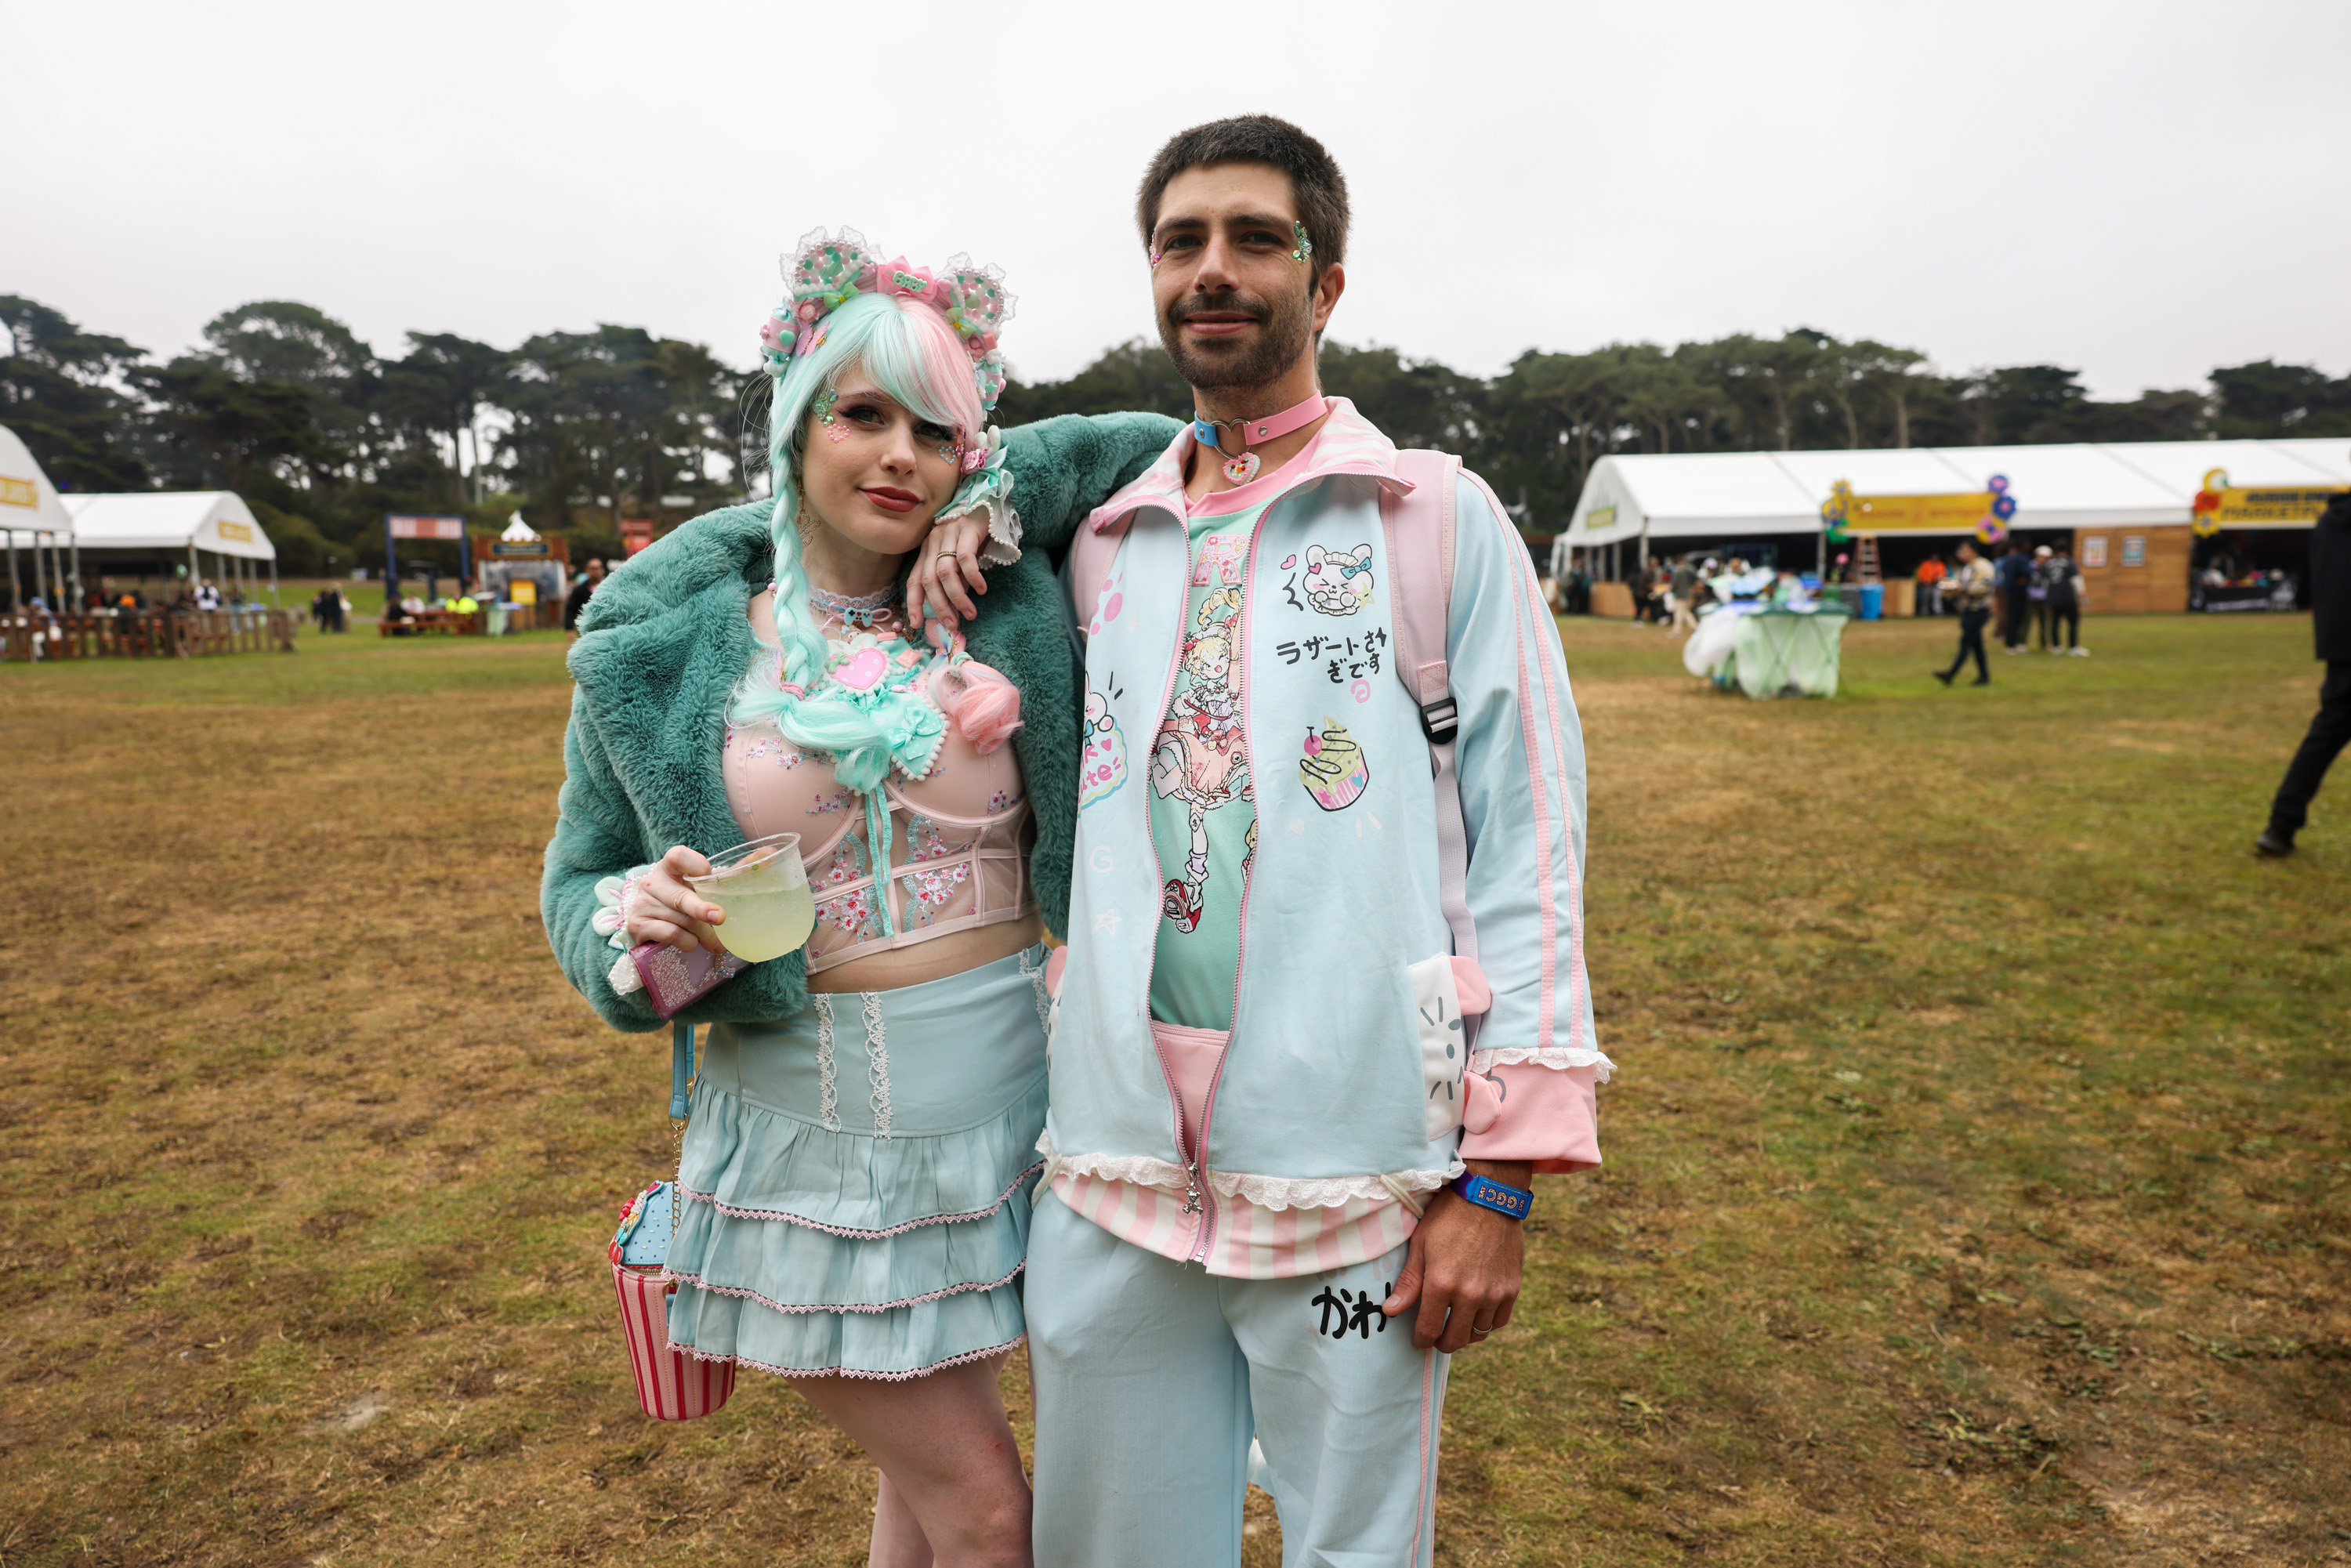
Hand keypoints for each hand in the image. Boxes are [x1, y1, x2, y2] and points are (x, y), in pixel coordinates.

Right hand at [624, 845, 726, 955]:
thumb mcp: (702, 884)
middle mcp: (653, 883)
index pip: (677, 856)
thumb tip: (767, 855)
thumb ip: (732, 873)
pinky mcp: (638, 925)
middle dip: (702, 909)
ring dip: (704, 934)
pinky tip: (692, 943)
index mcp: (670, 867)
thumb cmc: (683, 896)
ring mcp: (643, 904)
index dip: (694, 864)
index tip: (708, 873)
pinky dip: (688, 942)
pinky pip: (671, 935)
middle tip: (721, 918)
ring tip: (715, 941)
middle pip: (681, 897)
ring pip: (681, 921)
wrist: (650, 920)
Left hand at [908, 514, 989, 632]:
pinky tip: (981, 590)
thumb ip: (954, 579)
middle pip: (929, 579)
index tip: (916, 623)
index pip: (914, 580)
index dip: (913, 602)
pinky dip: (972, 577)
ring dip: (957, 597)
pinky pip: (966, 558)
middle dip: (939, 606)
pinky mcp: (967, 529)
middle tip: (951, 624)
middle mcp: (933, 541)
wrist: (989, 503)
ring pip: (945, 572)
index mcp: (927, 550)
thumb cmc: (974, 535)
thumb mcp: (958, 559)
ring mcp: (949, 534)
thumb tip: (952, 608)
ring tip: (970, 613)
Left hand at [1382, 1161, 1529, 1351]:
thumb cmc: (1449, 1217)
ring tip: (1456, 1323)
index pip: (1429, 1330)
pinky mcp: (1512, 1288)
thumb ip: (1409, 1282)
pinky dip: (1487, 1322)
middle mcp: (1469, 1295)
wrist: (1489, 1196)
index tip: (1419, 1340)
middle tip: (1437, 1336)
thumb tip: (1391, 1311)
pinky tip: (1477, 1312)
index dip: (1421, 1340)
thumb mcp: (1421, 1245)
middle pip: (1455, 1339)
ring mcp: (1494, 1293)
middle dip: (1442, 1342)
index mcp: (1441, 1284)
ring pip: (1478, 1333)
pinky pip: (1499, 1320)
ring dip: (1465, 1333)